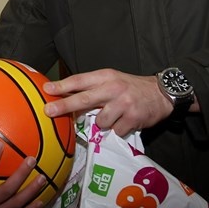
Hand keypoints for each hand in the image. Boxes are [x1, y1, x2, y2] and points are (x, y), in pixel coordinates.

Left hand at [42, 68, 173, 134]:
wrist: (161, 93)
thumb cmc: (131, 88)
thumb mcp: (112, 81)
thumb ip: (93, 89)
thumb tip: (68, 101)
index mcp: (106, 76)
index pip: (80, 80)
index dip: (62, 85)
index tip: (47, 89)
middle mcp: (113, 88)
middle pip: (84, 98)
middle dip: (64, 105)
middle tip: (49, 110)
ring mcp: (123, 103)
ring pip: (100, 121)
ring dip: (103, 123)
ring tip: (114, 116)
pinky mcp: (133, 118)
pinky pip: (115, 131)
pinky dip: (117, 130)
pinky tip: (125, 122)